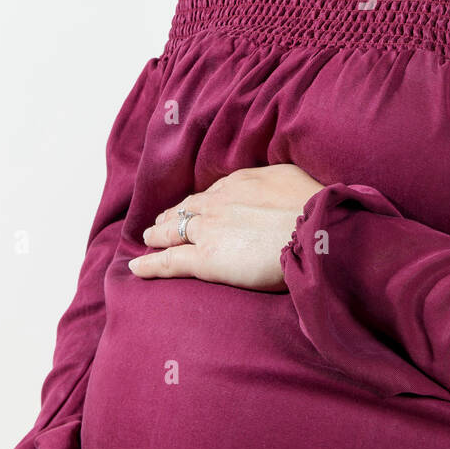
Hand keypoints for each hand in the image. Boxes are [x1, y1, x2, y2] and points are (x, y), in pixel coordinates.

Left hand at [129, 163, 324, 291]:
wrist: (314, 229)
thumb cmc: (313, 207)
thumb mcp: (293, 180)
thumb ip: (275, 184)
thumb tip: (277, 190)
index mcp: (239, 183)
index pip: (210, 194)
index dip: (199, 203)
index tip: (194, 208)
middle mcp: (217, 203)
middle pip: (186, 209)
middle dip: (171, 215)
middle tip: (160, 222)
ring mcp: (208, 230)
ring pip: (172, 231)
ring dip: (158, 234)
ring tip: (148, 239)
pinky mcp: (204, 258)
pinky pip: (168, 261)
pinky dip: (149, 265)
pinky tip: (136, 269)